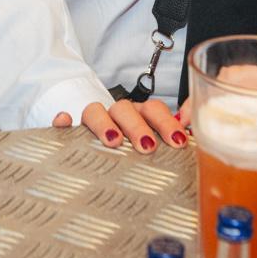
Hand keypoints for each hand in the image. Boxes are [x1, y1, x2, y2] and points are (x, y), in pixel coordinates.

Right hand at [52, 98, 188, 153]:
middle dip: (137, 126)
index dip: (167, 123)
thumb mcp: (155, 144)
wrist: (93, 137)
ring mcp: (91, 121)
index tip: (179, 141)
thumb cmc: (131, 148)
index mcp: (140, 115)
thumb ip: (173, 139)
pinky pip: (62, 120)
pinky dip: (62, 121)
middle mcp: (116, 115)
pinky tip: (64, 122)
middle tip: (147, 146)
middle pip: (126, 109)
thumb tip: (194, 136)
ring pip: (95, 111)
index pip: (154, 110)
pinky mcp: (68, 129)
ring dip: (105, 123)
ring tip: (113, 141)